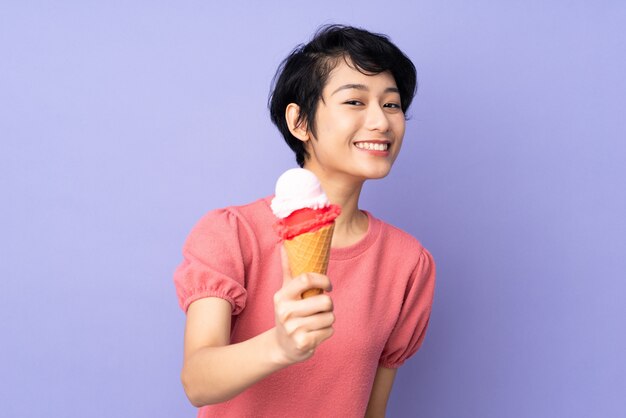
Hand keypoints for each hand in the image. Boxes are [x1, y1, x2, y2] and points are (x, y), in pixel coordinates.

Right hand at [272, 246, 334, 364]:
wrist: (281, 346)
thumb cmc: (288, 313)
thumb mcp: (285, 292)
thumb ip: (287, 269)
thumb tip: (284, 245)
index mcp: (281, 296)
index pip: (306, 279)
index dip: (323, 280)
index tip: (328, 286)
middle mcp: (285, 312)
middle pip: (325, 301)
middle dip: (328, 305)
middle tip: (321, 308)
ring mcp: (293, 328)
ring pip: (330, 317)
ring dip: (328, 319)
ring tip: (316, 321)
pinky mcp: (303, 343)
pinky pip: (329, 331)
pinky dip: (327, 331)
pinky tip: (315, 333)